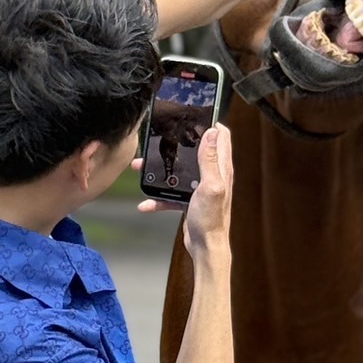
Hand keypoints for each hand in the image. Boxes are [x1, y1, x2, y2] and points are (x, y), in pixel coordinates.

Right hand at [138, 125, 233, 258]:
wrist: (205, 247)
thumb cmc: (212, 219)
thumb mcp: (211, 186)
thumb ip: (211, 160)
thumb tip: (211, 132)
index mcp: (221, 168)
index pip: (221, 137)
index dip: (210, 123)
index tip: (194, 115)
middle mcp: (212, 175)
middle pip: (195, 151)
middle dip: (177, 143)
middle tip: (159, 137)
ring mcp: (200, 188)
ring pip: (179, 171)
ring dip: (160, 169)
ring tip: (141, 166)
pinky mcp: (189, 201)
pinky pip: (170, 194)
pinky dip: (158, 197)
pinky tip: (145, 202)